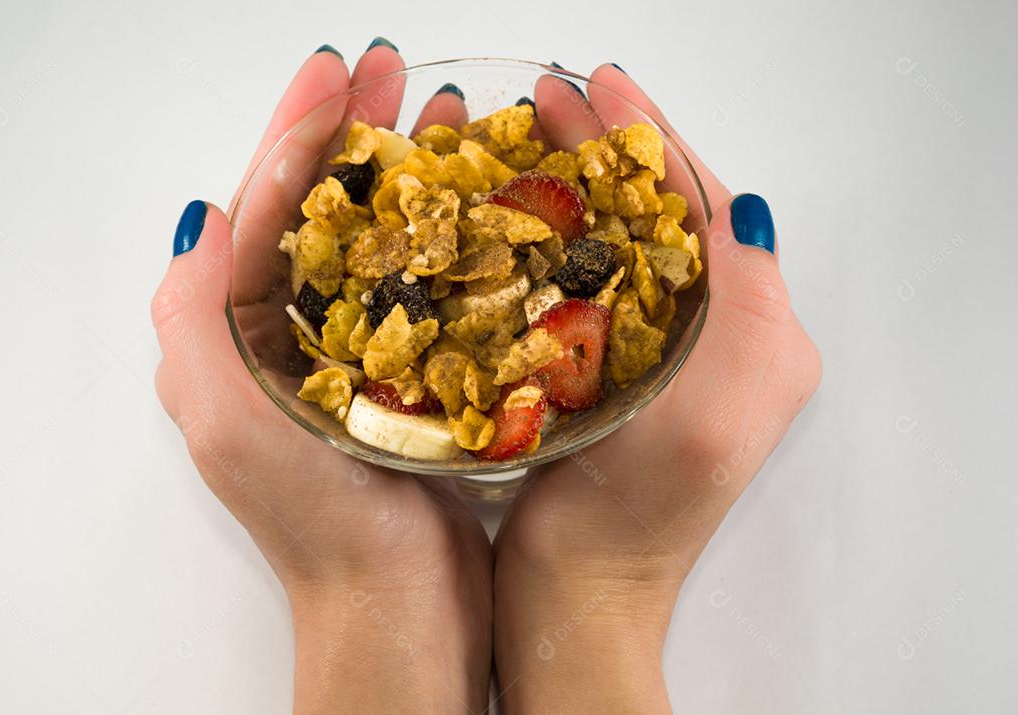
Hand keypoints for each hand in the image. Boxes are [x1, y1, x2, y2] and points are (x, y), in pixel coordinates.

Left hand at [151, 40, 491, 713]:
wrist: (395, 605)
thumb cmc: (315, 529)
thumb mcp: (227, 423)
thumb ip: (195, 318)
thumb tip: (204, 213)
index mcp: (242, 333)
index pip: (267, 206)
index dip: (299, 130)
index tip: (337, 71)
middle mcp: (296, 331)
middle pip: (324, 204)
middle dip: (356, 129)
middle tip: (393, 67)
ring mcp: (359, 346)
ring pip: (382, 232)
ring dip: (408, 166)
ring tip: (445, 112)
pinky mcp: (414, 367)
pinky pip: (428, 280)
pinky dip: (450, 230)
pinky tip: (478, 196)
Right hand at [493, 64, 821, 712]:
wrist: (580, 589)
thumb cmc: (635, 519)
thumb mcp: (709, 413)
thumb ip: (744, 307)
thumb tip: (747, 211)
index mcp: (757, 338)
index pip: (708, 207)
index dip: (653, 139)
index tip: (602, 85)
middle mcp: (719, 338)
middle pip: (665, 213)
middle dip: (612, 151)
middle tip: (556, 98)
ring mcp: (665, 352)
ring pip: (624, 238)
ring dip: (582, 183)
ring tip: (533, 136)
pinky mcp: (617, 369)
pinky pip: (593, 279)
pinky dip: (558, 235)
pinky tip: (521, 208)